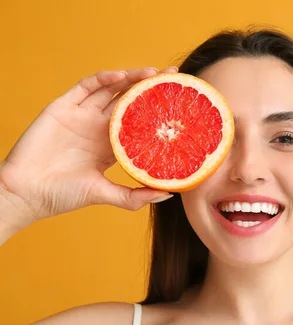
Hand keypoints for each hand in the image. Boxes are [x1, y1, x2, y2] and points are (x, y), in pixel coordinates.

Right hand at [0, 67, 176, 226]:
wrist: (26, 193)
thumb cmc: (63, 195)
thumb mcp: (106, 194)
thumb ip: (134, 196)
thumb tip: (168, 193)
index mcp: (111, 145)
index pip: (140, 122)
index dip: (158, 112)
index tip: (180, 104)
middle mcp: (98, 127)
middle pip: (129, 100)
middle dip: (150, 88)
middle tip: (173, 78)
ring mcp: (81, 116)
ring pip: (111, 90)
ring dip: (131, 78)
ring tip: (153, 73)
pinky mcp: (63, 108)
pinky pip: (85, 87)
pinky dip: (103, 79)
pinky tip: (121, 77)